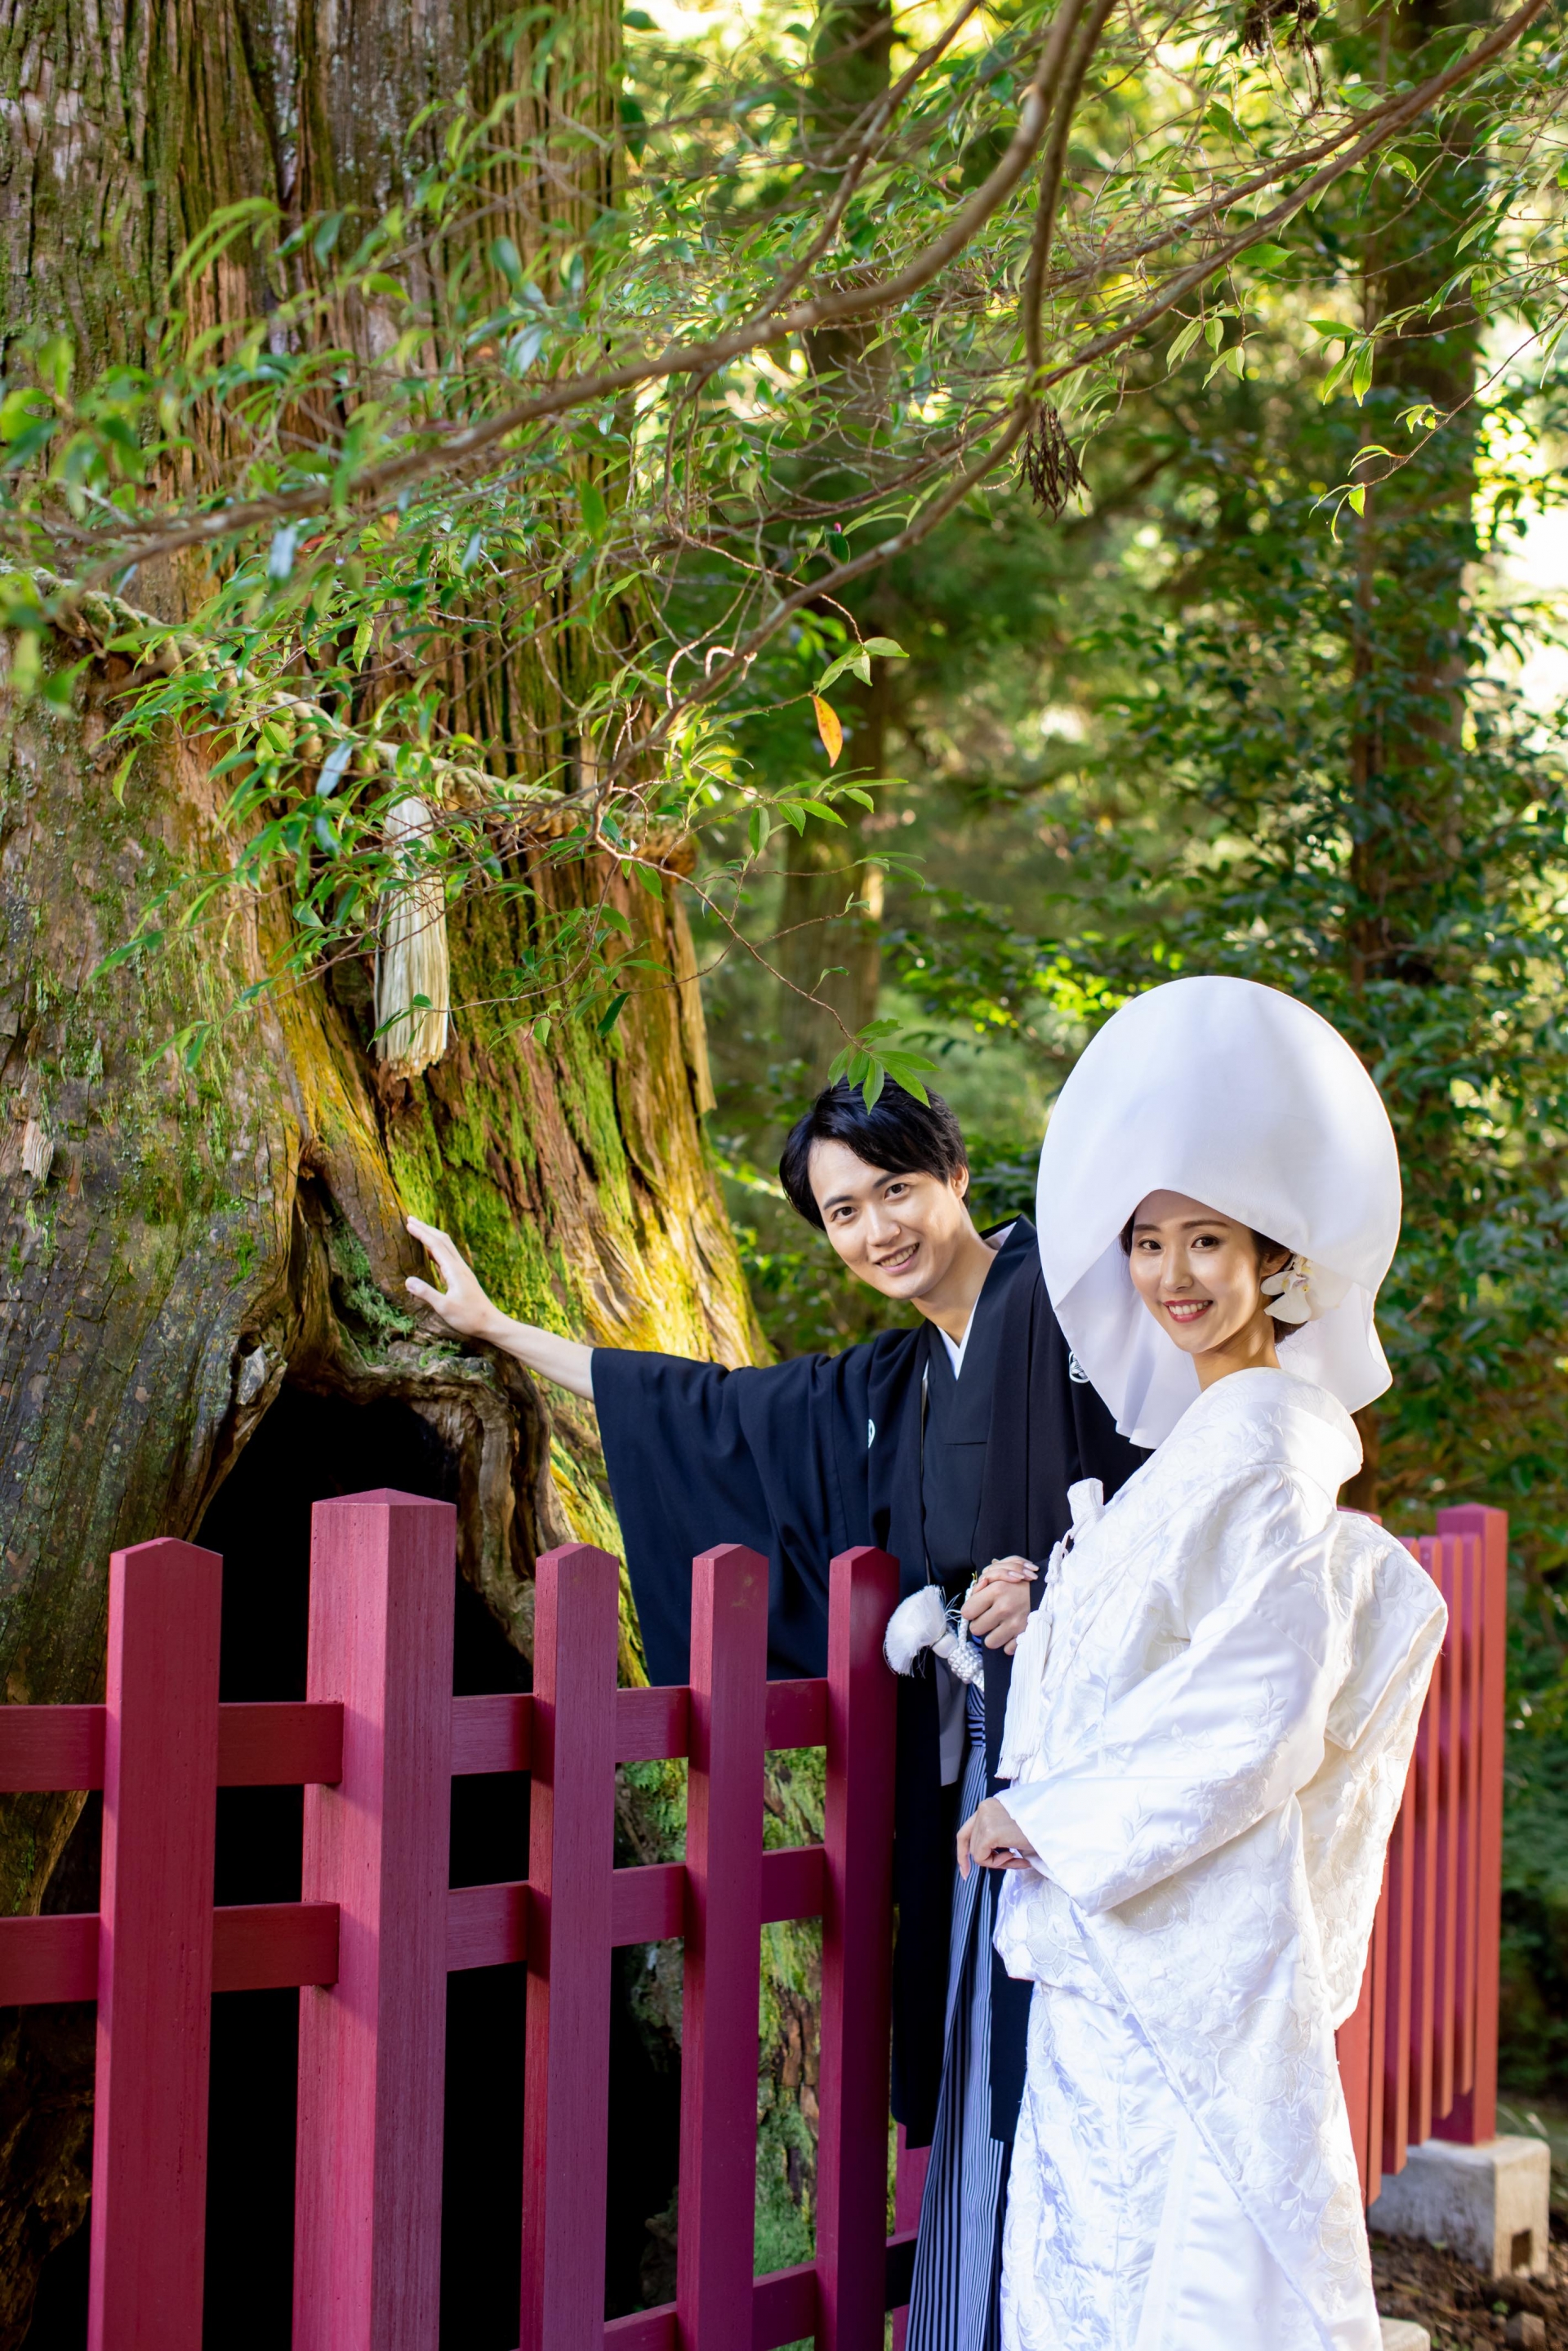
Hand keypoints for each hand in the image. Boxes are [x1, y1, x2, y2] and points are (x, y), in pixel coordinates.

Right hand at [405, 1218, 499, 1341]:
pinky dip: (436, 1249)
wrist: (491, 1323)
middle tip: (410, 1219)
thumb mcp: (445, 1308)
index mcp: (454, 1270)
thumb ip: (426, 1293)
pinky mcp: (462, 1277)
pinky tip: (429, 1253)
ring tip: (418, 1230)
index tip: (408, 1223)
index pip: (435, 1245)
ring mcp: (462, 1271)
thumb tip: (407, 1280)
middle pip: (442, 1240)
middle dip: (426, 1228)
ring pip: (446, 1247)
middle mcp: (459, 1266)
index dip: (421, 1233)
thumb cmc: (469, 1317)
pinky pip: (447, 1257)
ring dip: (431, 1236)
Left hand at [957, 1797, 1036, 1878]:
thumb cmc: (1040, 1826)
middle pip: (973, 1845)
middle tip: (1013, 1860)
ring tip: (1017, 1857)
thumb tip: (987, 1856)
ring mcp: (984, 1819)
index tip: (965, 1872)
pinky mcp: (989, 1832)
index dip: (963, 1853)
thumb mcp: (1013, 1827)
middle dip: (991, 1859)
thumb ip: (996, 1837)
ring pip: (977, 1854)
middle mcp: (983, 1809)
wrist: (1055, 1821)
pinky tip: (1014, 1855)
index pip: (966, 1831)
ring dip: (997, 1861)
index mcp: (989, 1805)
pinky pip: (982, 1858)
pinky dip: (997, 1863)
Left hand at [961, 1555, 1036, 1652]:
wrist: (1050, 1588)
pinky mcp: (1026, 1635)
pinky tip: (1013, 1632)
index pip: (967, 1612)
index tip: (978, 1609)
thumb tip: (973, 1593)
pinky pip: (1008, 1649)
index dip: (971, 1611)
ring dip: (994, 1635)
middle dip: (981, 1624)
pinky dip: (1010, 1642)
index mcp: (996, 1590)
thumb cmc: (1022, 1580)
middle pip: (976, 1629)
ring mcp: (1016, 1624)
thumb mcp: (1002, 1572)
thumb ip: (984, 1581)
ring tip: (1002, 1625)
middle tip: (990, 1618)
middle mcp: (1004, 1608)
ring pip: (990, 1642)